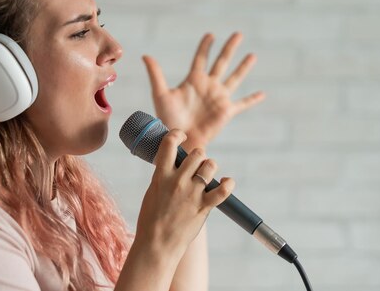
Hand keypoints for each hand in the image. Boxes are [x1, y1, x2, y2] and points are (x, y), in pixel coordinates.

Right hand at [134, 130, 234, 259]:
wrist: (157, 244)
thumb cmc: (151, 219)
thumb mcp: (153, 191)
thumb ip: (164, 176)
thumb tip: (175, 164)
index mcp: (161, 175)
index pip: (169, 143)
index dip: (177, 134)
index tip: (180, 136)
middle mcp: (178, 181)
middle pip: (197, 153)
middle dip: (199, 155)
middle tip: (196, 164)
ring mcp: (192, 194)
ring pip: (210, 166)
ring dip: (210, 167)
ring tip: (207, 174)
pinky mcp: (203, 207)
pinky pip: (222, 191)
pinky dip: (228, 184)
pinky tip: (228, 182)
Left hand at [143, 32, 264, 146]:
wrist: (179, 140)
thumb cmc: (167, 119)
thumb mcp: (160, 94)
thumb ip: (156, 75)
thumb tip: (145, 55)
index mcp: (193, 80)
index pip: (201, 58)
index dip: (205, 47)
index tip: (210, 34)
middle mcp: (208, 86)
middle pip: (221, 62)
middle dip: (229, 48)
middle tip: (238, 34)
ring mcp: (219, 98)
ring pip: (234, 78)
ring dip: (243, 67)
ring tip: (252, 56)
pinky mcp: (226, 111)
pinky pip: (242, 104)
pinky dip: (252, 99)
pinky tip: (262, 94)